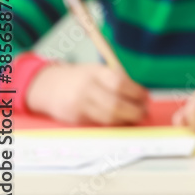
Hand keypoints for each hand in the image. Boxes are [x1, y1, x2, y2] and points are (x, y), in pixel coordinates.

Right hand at [26, 63, 147, 124]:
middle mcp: (87, 88)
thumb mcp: (97, 71)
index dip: (136, 92)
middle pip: (115, 104)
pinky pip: (100, 123)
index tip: (145, 97)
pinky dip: (114, 123)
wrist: (49, 86)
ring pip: (108, 117)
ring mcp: (80, 105)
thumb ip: (117, 80)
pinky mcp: (76, 118)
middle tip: (144, 112)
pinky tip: (121, 121)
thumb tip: (141, 96)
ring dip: (126, 119)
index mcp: (95, 72)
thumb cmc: (80, 78)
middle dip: (134, 110)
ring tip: (135, 117)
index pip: (120, 83)